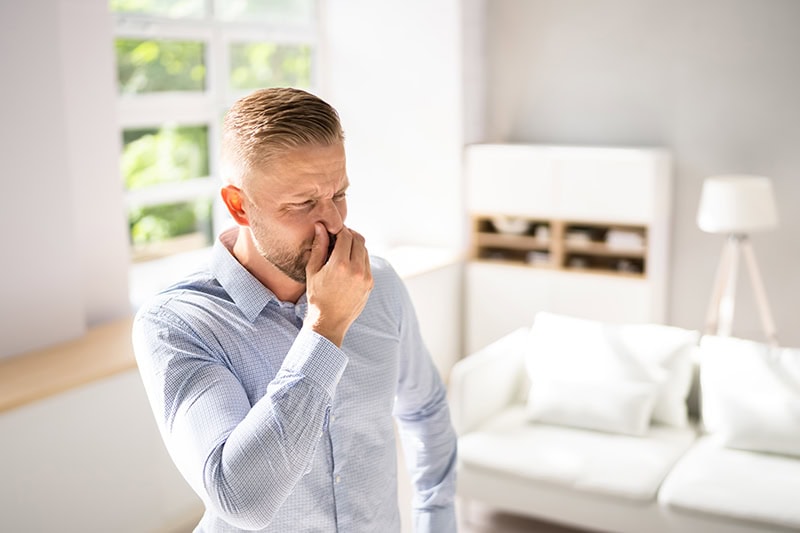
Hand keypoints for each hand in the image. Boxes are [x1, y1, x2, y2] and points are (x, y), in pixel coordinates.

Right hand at [304, 223, 372, 346]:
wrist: (329, 322)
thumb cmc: (317, 296)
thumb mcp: (313, 271)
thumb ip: (319, 246)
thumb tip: (320, 226)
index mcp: (340, 265)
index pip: (346, 235)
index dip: (339, 229)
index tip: (333, 230)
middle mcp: (356, 270)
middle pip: (359, 240)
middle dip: (349, 234)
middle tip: (338, 236)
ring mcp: (366, 277)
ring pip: (365, 250)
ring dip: (355, 245)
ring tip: (342, 249)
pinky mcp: (370, 283)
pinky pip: (367, 263)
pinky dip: (359, 257)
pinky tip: (348, 262)